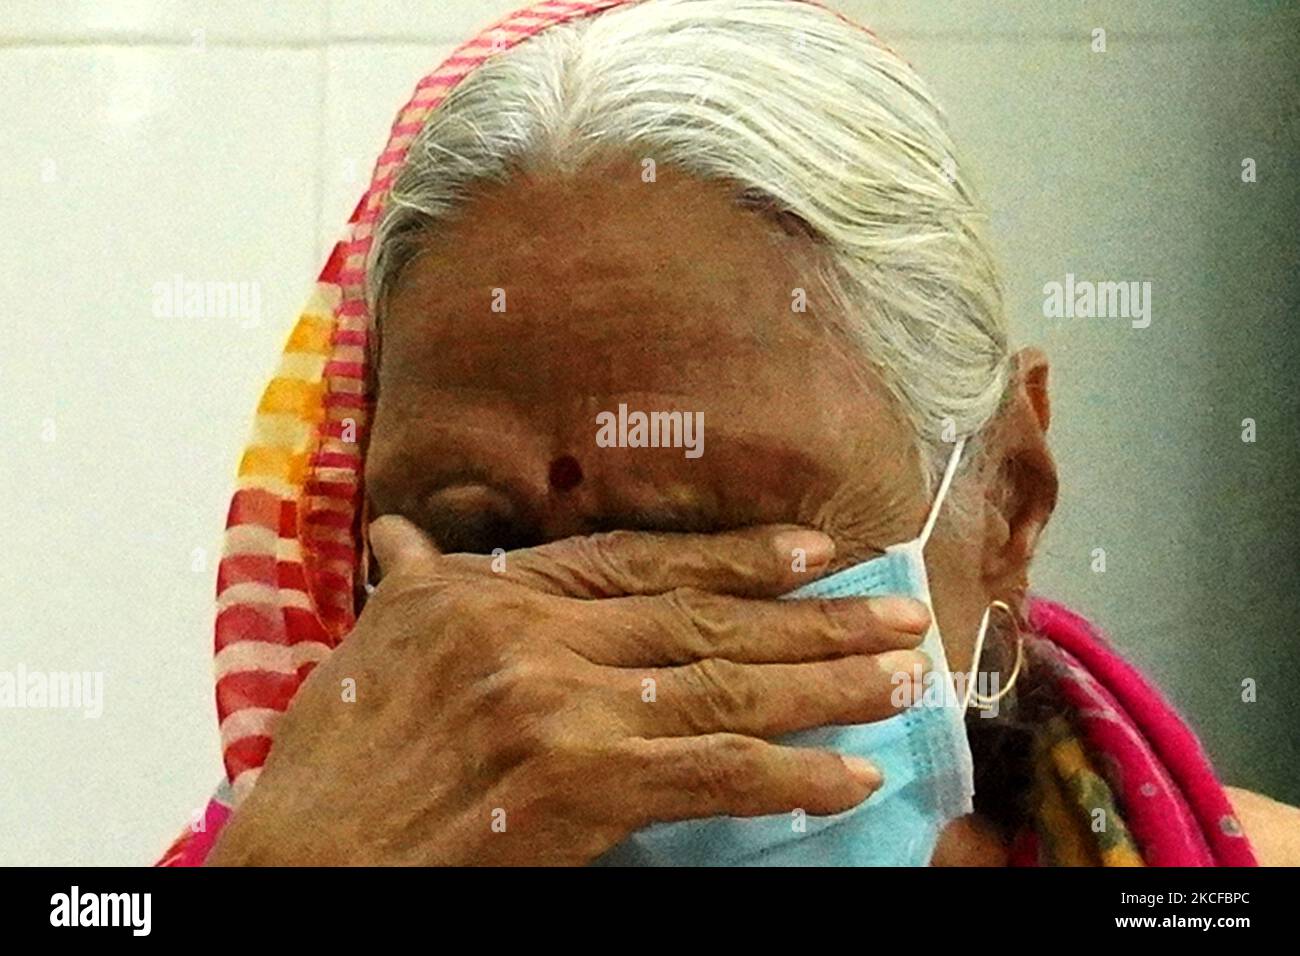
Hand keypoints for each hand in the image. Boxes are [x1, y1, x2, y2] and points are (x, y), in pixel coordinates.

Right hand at [205, 517, 930, 864]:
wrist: (310, 858)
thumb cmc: (336, 759)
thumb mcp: (373, 645)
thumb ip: (411, 582)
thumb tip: (399, 534)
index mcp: (489, 593)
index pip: (642, 561)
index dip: (737, 555)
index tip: (814, 551)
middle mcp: (534, 633)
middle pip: (704, 617)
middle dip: (813, 616)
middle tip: (898, 613)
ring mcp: (564, 704)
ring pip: (725, 684)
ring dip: (826, 684)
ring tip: (901, 678)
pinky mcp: (584, 781)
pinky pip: (713, 771)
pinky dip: (790, 775)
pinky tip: (849, 776)